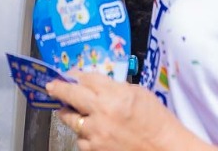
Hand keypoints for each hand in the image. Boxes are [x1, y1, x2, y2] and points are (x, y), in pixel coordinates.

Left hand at [46, 73, 208, 150]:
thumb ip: (115, 87)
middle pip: (70, 94)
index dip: (76, 74)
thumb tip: (96, 84)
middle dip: (58, 88)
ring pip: (70, 119)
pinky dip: (83, 134)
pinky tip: (92, 131)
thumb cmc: (158, 122)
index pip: (86, 78)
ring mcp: (96, 133)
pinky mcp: (94, 150)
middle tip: (52, 86)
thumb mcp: (139, 94)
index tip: (70, 74)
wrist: (166, 149)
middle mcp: (101, 113)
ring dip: (69, 113)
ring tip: (70, 110)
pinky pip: (80, 138)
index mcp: (114, 95)